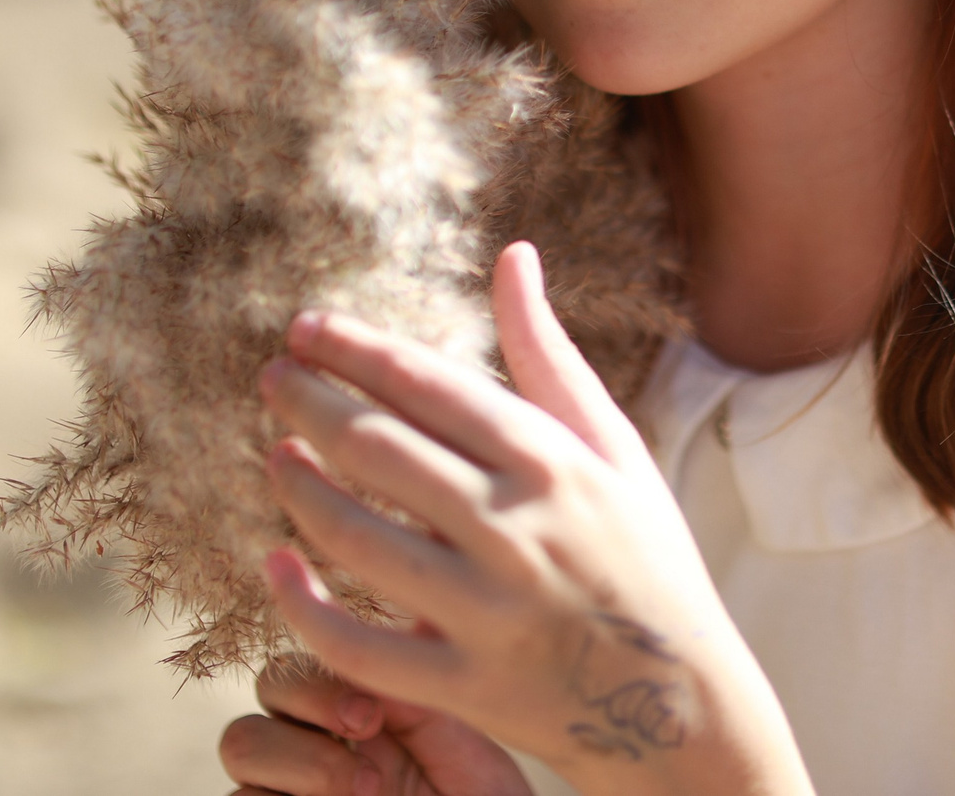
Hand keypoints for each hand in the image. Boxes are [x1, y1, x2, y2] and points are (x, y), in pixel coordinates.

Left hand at [257, 242, 811, 795]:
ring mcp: (486, 613)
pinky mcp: (463, 686)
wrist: (681, 701)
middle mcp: (515, 530)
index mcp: (552, 463)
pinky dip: (302, 605)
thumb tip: (512, 253)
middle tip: (273, 377)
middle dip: (310, 403)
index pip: (427, 386)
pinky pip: (356, 645)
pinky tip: (274, 562)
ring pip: (356, 540)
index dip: (354, 350)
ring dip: (299, 489)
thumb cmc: (643, 555)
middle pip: (379, 451)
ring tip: (275, 453)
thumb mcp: (613, 446)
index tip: (305, 328)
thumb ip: (548, 355)